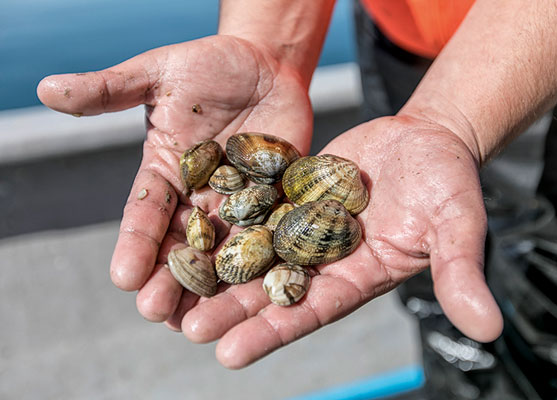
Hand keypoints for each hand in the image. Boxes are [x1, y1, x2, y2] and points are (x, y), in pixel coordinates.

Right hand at [37, 35, 312, 320]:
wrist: (263, 65)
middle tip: (160, 315)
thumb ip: (111, 88)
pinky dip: (272, 257)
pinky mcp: (279, 198)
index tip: (123, 278)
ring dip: (218, 284)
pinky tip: (268, 287)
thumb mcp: (158, 72)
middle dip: (172, 278)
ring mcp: (242, 200)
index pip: (146, 213)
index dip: (135, 244)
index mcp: (166, 172)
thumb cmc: (207, 65)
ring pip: (227, 248)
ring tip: (207, 320)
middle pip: (185, 243)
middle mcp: (200, 196)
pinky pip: (276, 229)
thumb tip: (45, 86)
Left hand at [176, 115, 502, 368]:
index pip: (311, 311)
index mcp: (360, 276)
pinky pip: (254, 205)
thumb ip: (461, 272)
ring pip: (254, 251)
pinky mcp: (291, 193)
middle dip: (231, 309)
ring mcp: (305, 224)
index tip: (231, 354)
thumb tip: (488, 331)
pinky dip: (226, 218)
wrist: (427, 138)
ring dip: (217, 269)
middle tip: (187, 327)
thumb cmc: (448, 183)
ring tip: (173, 287)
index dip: (272, 331)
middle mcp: (325, 258)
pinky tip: (188, 227)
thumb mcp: (458, 225)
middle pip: (271, 289)